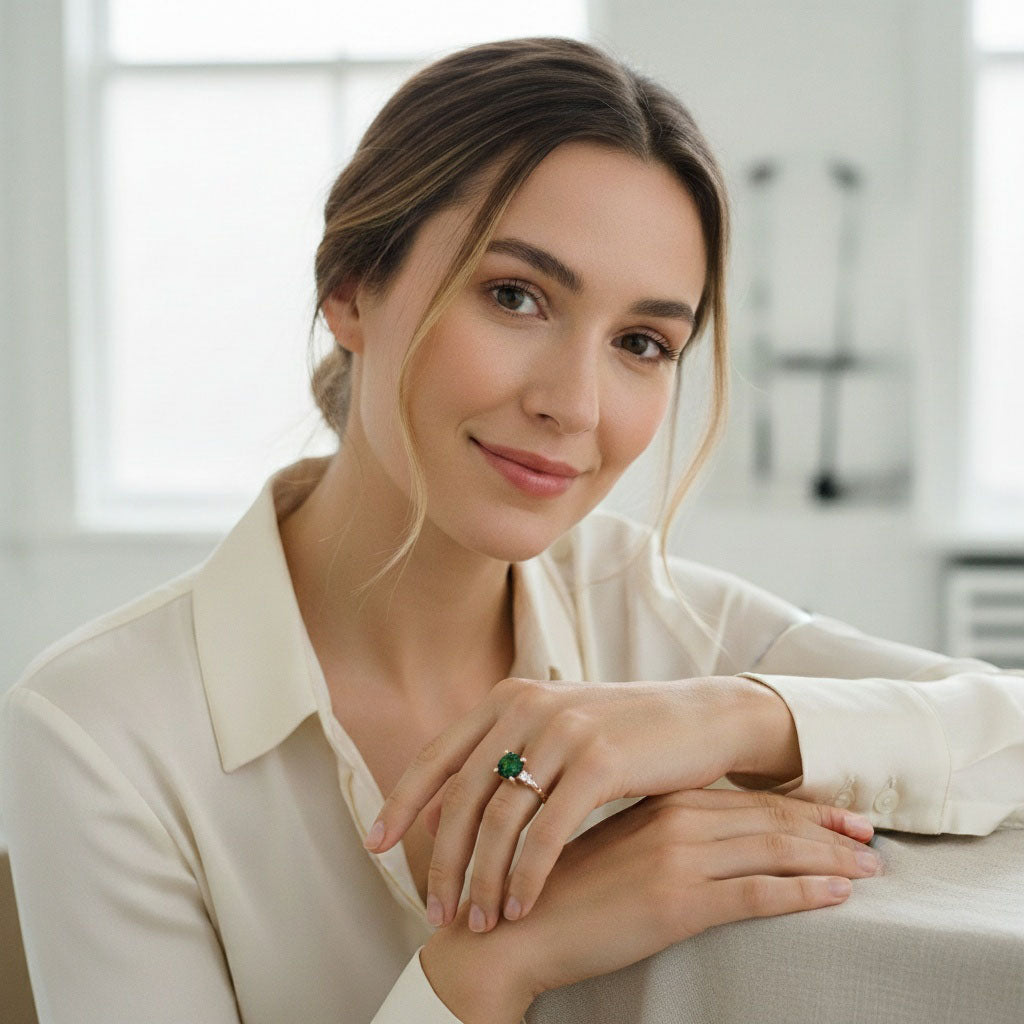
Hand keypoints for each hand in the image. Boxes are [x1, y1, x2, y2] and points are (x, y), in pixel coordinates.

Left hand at [363, 675, 865, 932]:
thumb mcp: (555, 736)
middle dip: (444, 861)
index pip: (437, 755)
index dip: (401, 802)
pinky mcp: (599, 760)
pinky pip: (546, 832)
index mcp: (508, 699)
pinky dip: (527, 876)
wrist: (701, 718)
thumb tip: (440, 818)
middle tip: (436, 912)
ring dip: (484, 878)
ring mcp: (562, 730)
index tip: (375, 847)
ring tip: (480, 922)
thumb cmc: (624, 736)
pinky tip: (521, 908)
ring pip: (500, 819)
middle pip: (463, 796)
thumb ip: (499, 766)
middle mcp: (527, 707)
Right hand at [462, 787, 882, 1001]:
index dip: (797, 805)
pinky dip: (803, 892)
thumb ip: (652, 830)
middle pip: (768, 819)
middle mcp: (673, 820)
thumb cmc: (558, 888)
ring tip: (870, 866)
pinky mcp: (677, 901)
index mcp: (658, 801)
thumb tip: (692, 832)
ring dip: (829, 856)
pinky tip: (836, 896)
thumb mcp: (612, 846)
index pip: (745, 800)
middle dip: (826, 826)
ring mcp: (677, 858)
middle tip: (871, 832)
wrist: (515, 926)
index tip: (836, 811)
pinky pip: (758, 893)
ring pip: (773, 849)